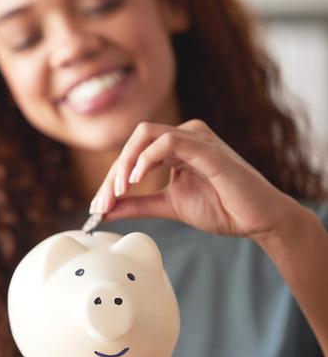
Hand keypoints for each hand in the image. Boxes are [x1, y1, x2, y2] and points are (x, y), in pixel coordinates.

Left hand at [91, 119, 301, 239]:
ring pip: (146, 136)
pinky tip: (137, 178)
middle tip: (103, 202)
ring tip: (118, 191)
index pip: (133, 153)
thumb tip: (104, 210)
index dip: (111, 178)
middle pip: (134, 141)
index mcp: (175, 147)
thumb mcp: (168, 206)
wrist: (259, 220)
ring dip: (125, 164)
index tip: (98, 206)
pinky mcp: (209, 150)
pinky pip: (170, 141)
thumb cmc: (222, 208)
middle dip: (113, 173)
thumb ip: (137, 205)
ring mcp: (198, 139)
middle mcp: (185, 136)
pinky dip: (147, 158)